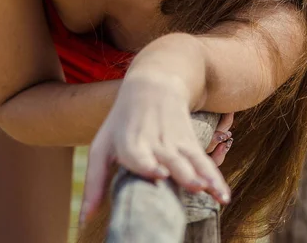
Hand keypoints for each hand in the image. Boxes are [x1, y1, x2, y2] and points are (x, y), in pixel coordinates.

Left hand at [79, 74, 230, 224]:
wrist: (153, 84)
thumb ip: (94, 183)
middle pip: (170, 159)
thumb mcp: (102, 146)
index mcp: (129, 143)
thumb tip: (83, 222)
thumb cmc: (122, 121)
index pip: (138, 154)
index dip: (148, 164)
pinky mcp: (189, 141)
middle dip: (182, 172)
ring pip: (191, 160)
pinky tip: (223, 194)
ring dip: (204, 176)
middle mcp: (153, 141)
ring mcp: (174, 141)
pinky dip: (215, 177)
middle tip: (194, 186)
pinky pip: (203, 161)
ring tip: (213, 192)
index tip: (159, 174)